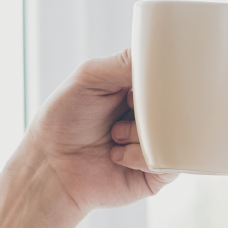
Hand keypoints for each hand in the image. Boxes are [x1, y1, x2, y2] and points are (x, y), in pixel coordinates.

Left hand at [26, 50, 167, 213]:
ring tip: (115, 135)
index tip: (135, 87)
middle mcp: (152, 117)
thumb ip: (124, 62)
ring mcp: (156, 145)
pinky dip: (143, 157)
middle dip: (151, 108)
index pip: (169, 80)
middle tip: (127, 108)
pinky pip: (171, 164)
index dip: (159, 81)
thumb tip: (160, 53)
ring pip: (176, 134)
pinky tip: (118, 156)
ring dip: (143, 133)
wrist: (49, 166)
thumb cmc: (63, 119)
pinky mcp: (156, 174)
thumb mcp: (89, 77)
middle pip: (178, 106)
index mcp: (141, 92)